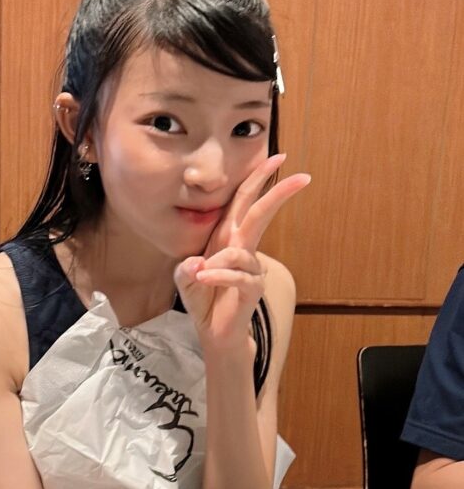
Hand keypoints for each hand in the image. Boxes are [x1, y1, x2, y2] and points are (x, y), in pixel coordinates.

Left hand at [175, 154, 309, 350]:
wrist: (213, 331)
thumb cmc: (204, 298)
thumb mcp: (185, 279)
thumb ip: (185, 269)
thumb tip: (197, 265)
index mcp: (227, 236)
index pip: (245, 201)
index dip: (259, 178)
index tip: (278, 157)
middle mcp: (241, 248)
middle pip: (261, 214)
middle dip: (278, 192)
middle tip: (302, 177)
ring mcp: (250, 268)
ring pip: (240, 252)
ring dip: (218, 262)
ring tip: (200, 276)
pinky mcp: (251, 289)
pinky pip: (238, 275)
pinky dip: (219, 276)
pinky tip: (204, 279)